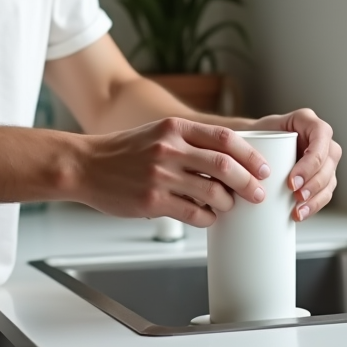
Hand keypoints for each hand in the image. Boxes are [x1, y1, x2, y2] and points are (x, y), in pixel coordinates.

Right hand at [79, 118, 271, 226]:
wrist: (84, 165)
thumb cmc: (123, 152)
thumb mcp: (157, 133)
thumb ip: (189, 141)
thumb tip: (228, 159)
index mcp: (174, 128)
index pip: (224, 138)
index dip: (249, 155)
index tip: (262, 168)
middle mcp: (169, 149)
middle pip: (224, 166)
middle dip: (247, 182)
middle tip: (257, 193)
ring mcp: (160, 175)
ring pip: (212, 192)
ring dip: (227, 203)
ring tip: (228, 206)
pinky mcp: (152, 201)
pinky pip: (193, 214)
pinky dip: (207, 218)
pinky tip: (208, 217)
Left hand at [251, 108, 340, 221]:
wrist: (253, 146)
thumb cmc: (254, 137)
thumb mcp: (256, 131)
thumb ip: (252, 141)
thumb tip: (245, 167)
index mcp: (307, 121)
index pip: (320, 137)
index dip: (310, 162)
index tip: (292, 181)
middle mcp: (321, 138)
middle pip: (327, 161)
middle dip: (314, 183)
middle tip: (296, 197)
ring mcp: (325, 157)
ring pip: (329, 179)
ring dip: (316, 198)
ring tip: (298, 211)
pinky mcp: (323, 175)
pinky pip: (325, 192)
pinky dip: (314, 205)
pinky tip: (302, 213)